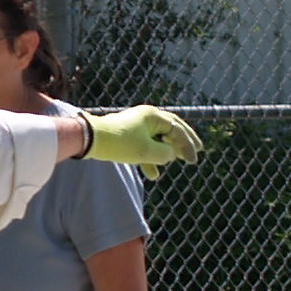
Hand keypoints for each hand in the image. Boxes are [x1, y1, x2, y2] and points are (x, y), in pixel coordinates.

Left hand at [83, 105, 202, 168]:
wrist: (90, 140)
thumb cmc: (119, 143)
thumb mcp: (147, 152)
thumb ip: (165, 154)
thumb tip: (172, 154)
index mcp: (153, 116)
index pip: (178, 130)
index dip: (188, 146)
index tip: (193, 161)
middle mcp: (147, 117)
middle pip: (172, 129)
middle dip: (185, 142)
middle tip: (199, 149)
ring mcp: (136, 125)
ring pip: (159, 138)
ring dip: (168, 151)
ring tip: (180, 161)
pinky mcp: (127, 135)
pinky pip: (145, 145)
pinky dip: (151, 158)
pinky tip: (153, 175)